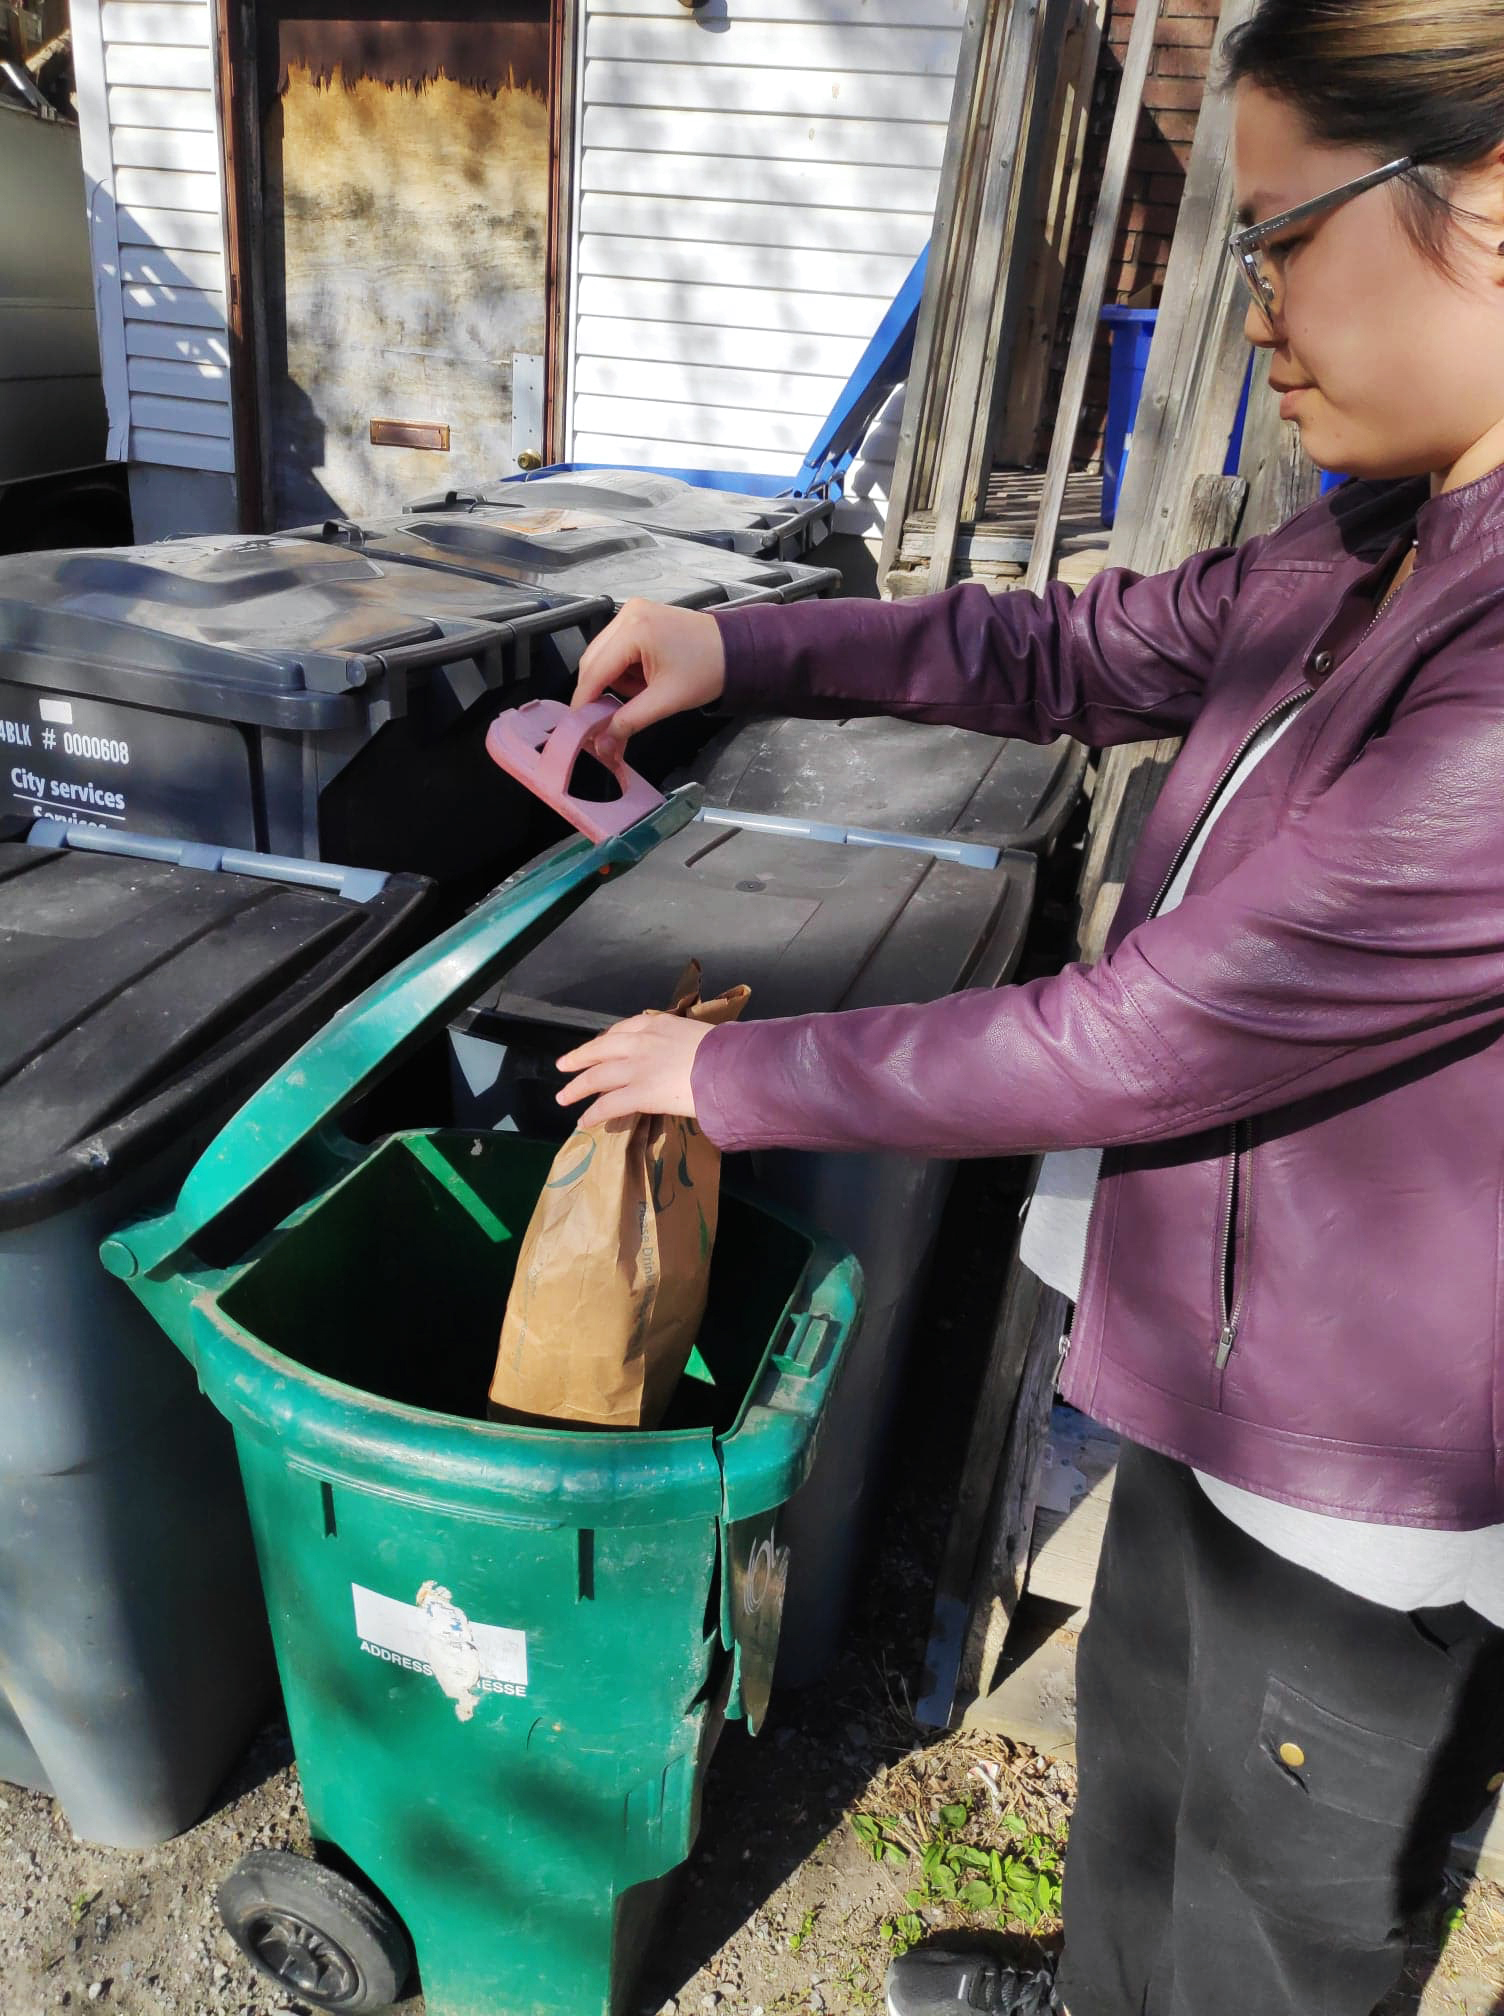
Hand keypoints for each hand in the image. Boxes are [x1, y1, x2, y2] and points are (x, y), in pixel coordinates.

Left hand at [556, 1013, 713, 1128]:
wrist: (731, 1067)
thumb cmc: (726, 1053)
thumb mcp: (700, 1036)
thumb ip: (686, 1043)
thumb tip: (691, 1055)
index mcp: (658, 1025)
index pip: (623, 1030)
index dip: (605, 1040)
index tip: (596, 1046)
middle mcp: (642, 1043)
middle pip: (601, 1049)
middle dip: (580, 1058)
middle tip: (564, 1065)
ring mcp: (638, 1068)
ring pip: (598, 1076)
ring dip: (578, 1088)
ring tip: (564, 1097)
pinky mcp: (639, 1093)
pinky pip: (609, 1104)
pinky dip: (594, 1113)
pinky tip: (584, 1121)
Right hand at [572, 599, 726, 758]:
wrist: (736, 649)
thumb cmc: (709, 668)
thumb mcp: (666, 700)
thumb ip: (630, 721)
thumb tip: (603, 742)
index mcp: (635, 629)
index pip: (594, 670)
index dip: (583, 701)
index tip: (578, 725)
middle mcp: (628, 614)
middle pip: (593, 661)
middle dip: (600, 691)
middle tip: (608, 718)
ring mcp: (633, 613)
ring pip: (602, 656)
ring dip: (615, 681)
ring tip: (645, 690)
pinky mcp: (639, 617)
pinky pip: (616, 648)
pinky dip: (624, 669)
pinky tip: (645, 678)